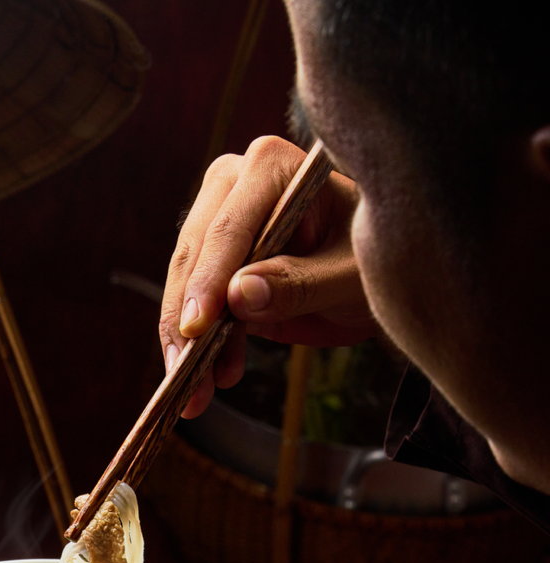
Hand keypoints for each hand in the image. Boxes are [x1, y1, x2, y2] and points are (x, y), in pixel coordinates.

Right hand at [161, 134, 375, 417]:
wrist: (379, 279)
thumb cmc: (376, 261)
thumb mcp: (350, 277)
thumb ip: (299, 285)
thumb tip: (238, 296)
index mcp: (272, 168)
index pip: (229, 230)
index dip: (208, 281)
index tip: (196, 329)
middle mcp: (236, 187)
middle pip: (195, 256)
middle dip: (187, 321)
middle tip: (184, 374)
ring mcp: (222, 226)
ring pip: (186, 286)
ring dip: (187, 345)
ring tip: (196, 395)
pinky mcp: (219, 269)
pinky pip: (197, 310)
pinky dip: (200, 350)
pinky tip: (208, 383)